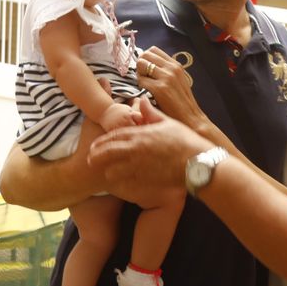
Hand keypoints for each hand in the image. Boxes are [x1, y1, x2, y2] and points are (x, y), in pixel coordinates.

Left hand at [89, 99, 212, 206]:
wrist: (196, 162)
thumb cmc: (185, 141)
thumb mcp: (168, 122)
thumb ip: (151, 112)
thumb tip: (140, 100)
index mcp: (140, 133)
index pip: (114, 135)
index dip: (102, 141)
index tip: (94, 144)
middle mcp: (136, 149)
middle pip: (108, 152)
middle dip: (97, 155)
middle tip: (90, 159)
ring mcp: (139, 166)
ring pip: (114, 169)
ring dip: (108, 170)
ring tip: (104, 172)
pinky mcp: (145, 179)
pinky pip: (126, 182)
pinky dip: (119, 183)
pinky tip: (118, 184)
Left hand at [135, 47, 203, 126]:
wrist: (190, 118)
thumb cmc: (181, 102)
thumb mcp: (178, 80)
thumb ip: (166, 71)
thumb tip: (149, 64)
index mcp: (176, 65)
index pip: (153, 50)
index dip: (146, 58)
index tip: (146, 69)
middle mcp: (172, 68)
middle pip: (145, 54)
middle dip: (140, 65)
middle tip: (144, 77)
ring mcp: (166, 77)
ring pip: (141, 64)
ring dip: (139, 74)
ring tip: (145, 84)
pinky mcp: (160, 89)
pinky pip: (141, 80)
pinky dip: (140, 85)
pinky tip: (147, 92)